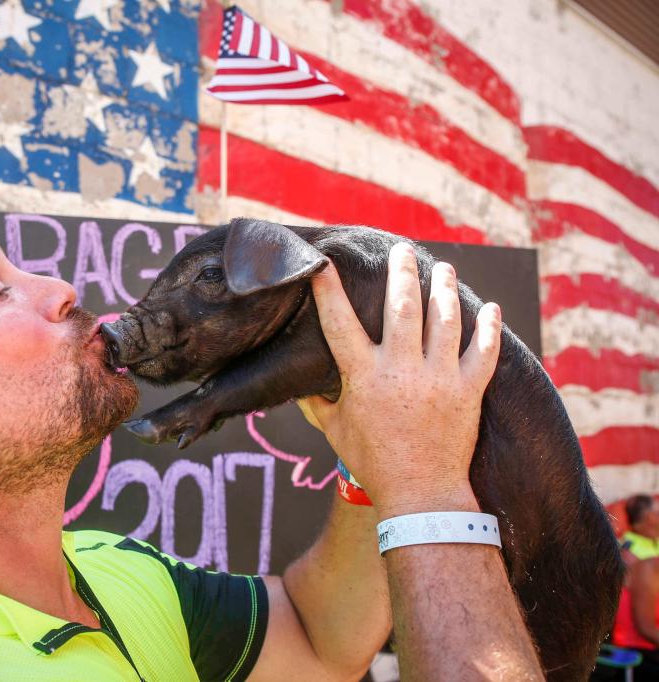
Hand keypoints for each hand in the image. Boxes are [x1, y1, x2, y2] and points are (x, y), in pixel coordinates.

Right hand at [299, 243, 501, 516]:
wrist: (421, 495)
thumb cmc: (372, 463)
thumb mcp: (335, 431)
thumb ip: (318, 403)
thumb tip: (299, 386)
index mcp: (365, 377)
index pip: (340, 323)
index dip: (328, 290)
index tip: (324, 263)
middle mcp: (402, 370)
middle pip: (403, 306)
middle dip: (402, 272)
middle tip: (402, 250)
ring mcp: (439, 378)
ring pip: (445, 319)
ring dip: (444, 288)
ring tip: (443, 269)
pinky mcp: (468, 391)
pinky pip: (484, 351)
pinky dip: (489, 327)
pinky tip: (489, 308)